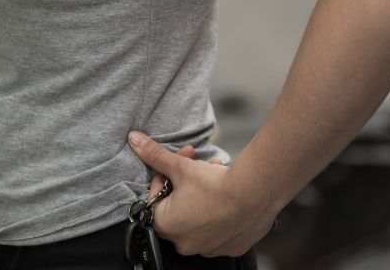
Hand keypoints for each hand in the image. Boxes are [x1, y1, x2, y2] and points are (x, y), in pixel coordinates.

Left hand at [129, 131, 277, 257]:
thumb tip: (134, 140)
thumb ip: (154, 155)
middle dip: (183, 185)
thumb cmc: (214, 185)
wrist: (255, 195)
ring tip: (213, 176)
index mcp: (166, 226)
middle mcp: (185, 244)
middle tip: (195, 168)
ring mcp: (210, 249)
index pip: (155, 199)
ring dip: (201, 197)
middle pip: (176, 208)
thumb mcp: (180, 166)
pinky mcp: (231, 248)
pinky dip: (219, 213)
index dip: (164, 178)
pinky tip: (226, 196)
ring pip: (198, 218)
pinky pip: (219, 230)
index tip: (175, 166)